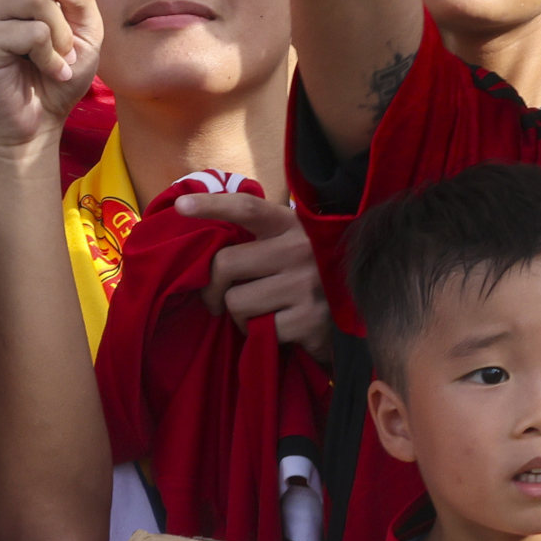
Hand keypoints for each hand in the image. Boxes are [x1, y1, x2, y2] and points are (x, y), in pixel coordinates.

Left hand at [179, 187, 337, 358]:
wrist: (358, 316)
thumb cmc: (308, 279)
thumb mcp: (288, 249)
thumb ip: (256, 240)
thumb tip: (201, 235)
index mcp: (291, 225)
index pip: (248, 208)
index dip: (212, 204)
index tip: (182, 206)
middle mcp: (300, 249)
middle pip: (225, 264)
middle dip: (213, 289)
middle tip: (218, 300)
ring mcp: (307, 283)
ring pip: (235, 301)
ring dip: (238, 316)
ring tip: (259, 315)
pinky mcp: (311, 319)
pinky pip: (258, 330)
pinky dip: (259, 336)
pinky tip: (279, 332)